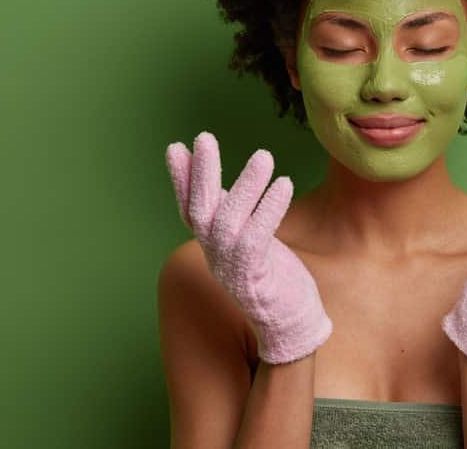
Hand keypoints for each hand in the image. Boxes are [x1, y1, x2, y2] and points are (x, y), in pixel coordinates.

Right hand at [165, 132, 332, 363]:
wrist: (290, 329)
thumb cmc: (274, 281)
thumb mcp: (249, 242)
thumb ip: (235, 215)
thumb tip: (219, 186)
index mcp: (214, 246)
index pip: (190, 209)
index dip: (181, 180)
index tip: (175, 147)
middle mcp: (216, 257)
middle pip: (200, 210)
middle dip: (201, 173)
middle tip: (204, 138)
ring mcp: (233, 270)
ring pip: (228, 222)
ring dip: (245, 186)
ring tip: (263, 155)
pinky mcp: (255, 281)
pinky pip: (256, 240)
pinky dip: (268, 210)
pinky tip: (283, 185)